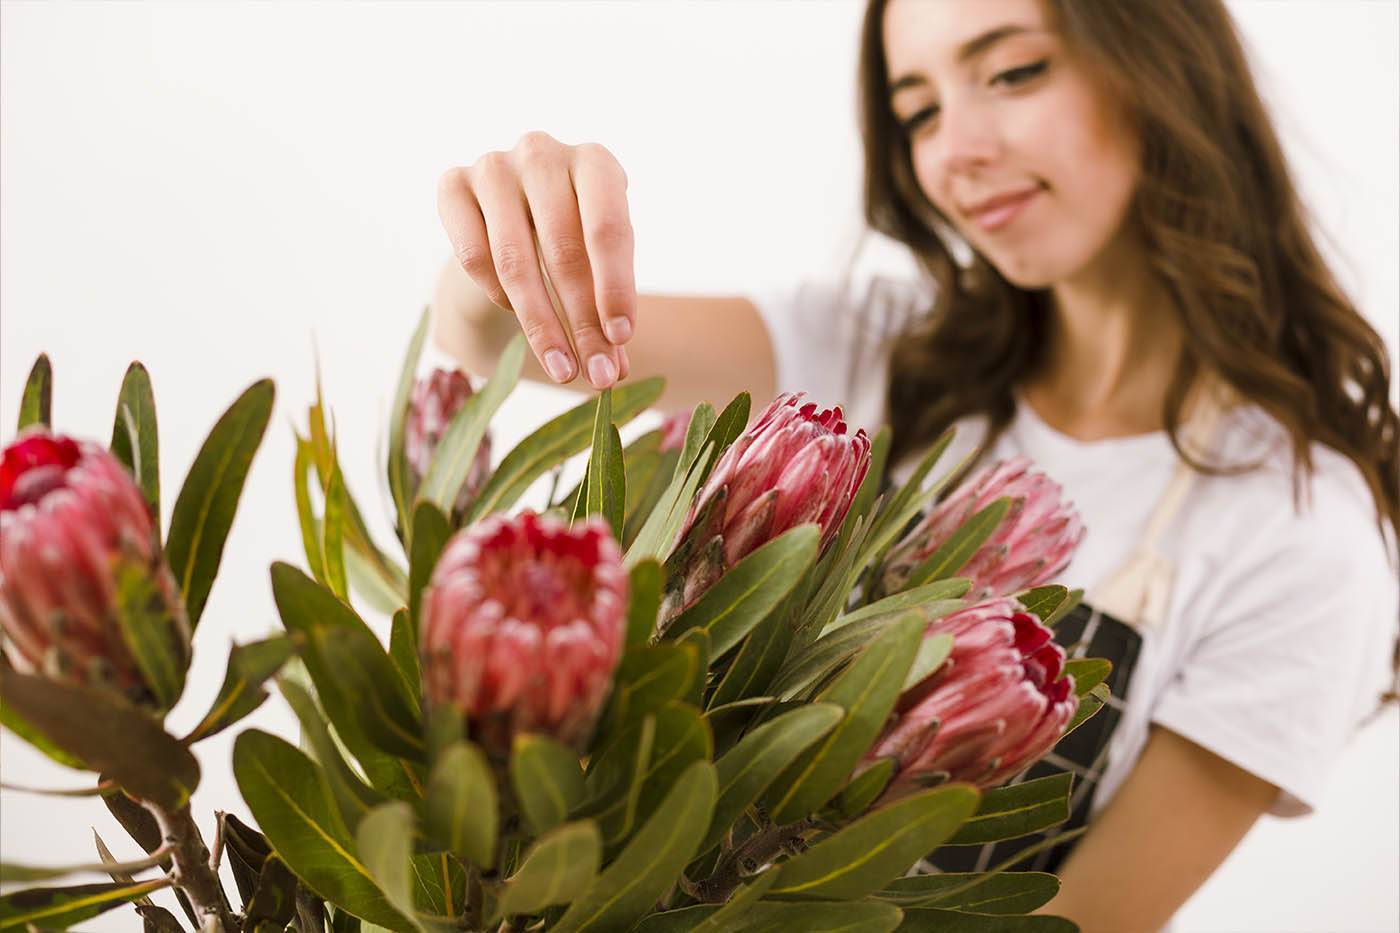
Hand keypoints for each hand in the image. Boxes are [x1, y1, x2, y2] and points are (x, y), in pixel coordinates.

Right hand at [437, 132, 633, 388]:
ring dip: (541, 326)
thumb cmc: (572, 238)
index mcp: (595, 161)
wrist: (513, 213)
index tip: (621, 339)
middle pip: (564, 252)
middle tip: (597, 374)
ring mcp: (493, 166)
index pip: (608, 229)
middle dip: (583, 322)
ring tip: (563, 370)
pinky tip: (516, 315)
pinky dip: (499, 295)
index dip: (616, 288)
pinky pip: (475, 256)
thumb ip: (608, 309)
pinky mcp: (452, 185)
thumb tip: (616, 371)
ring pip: (516, 261)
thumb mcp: (600, 263)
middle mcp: (542, 153)